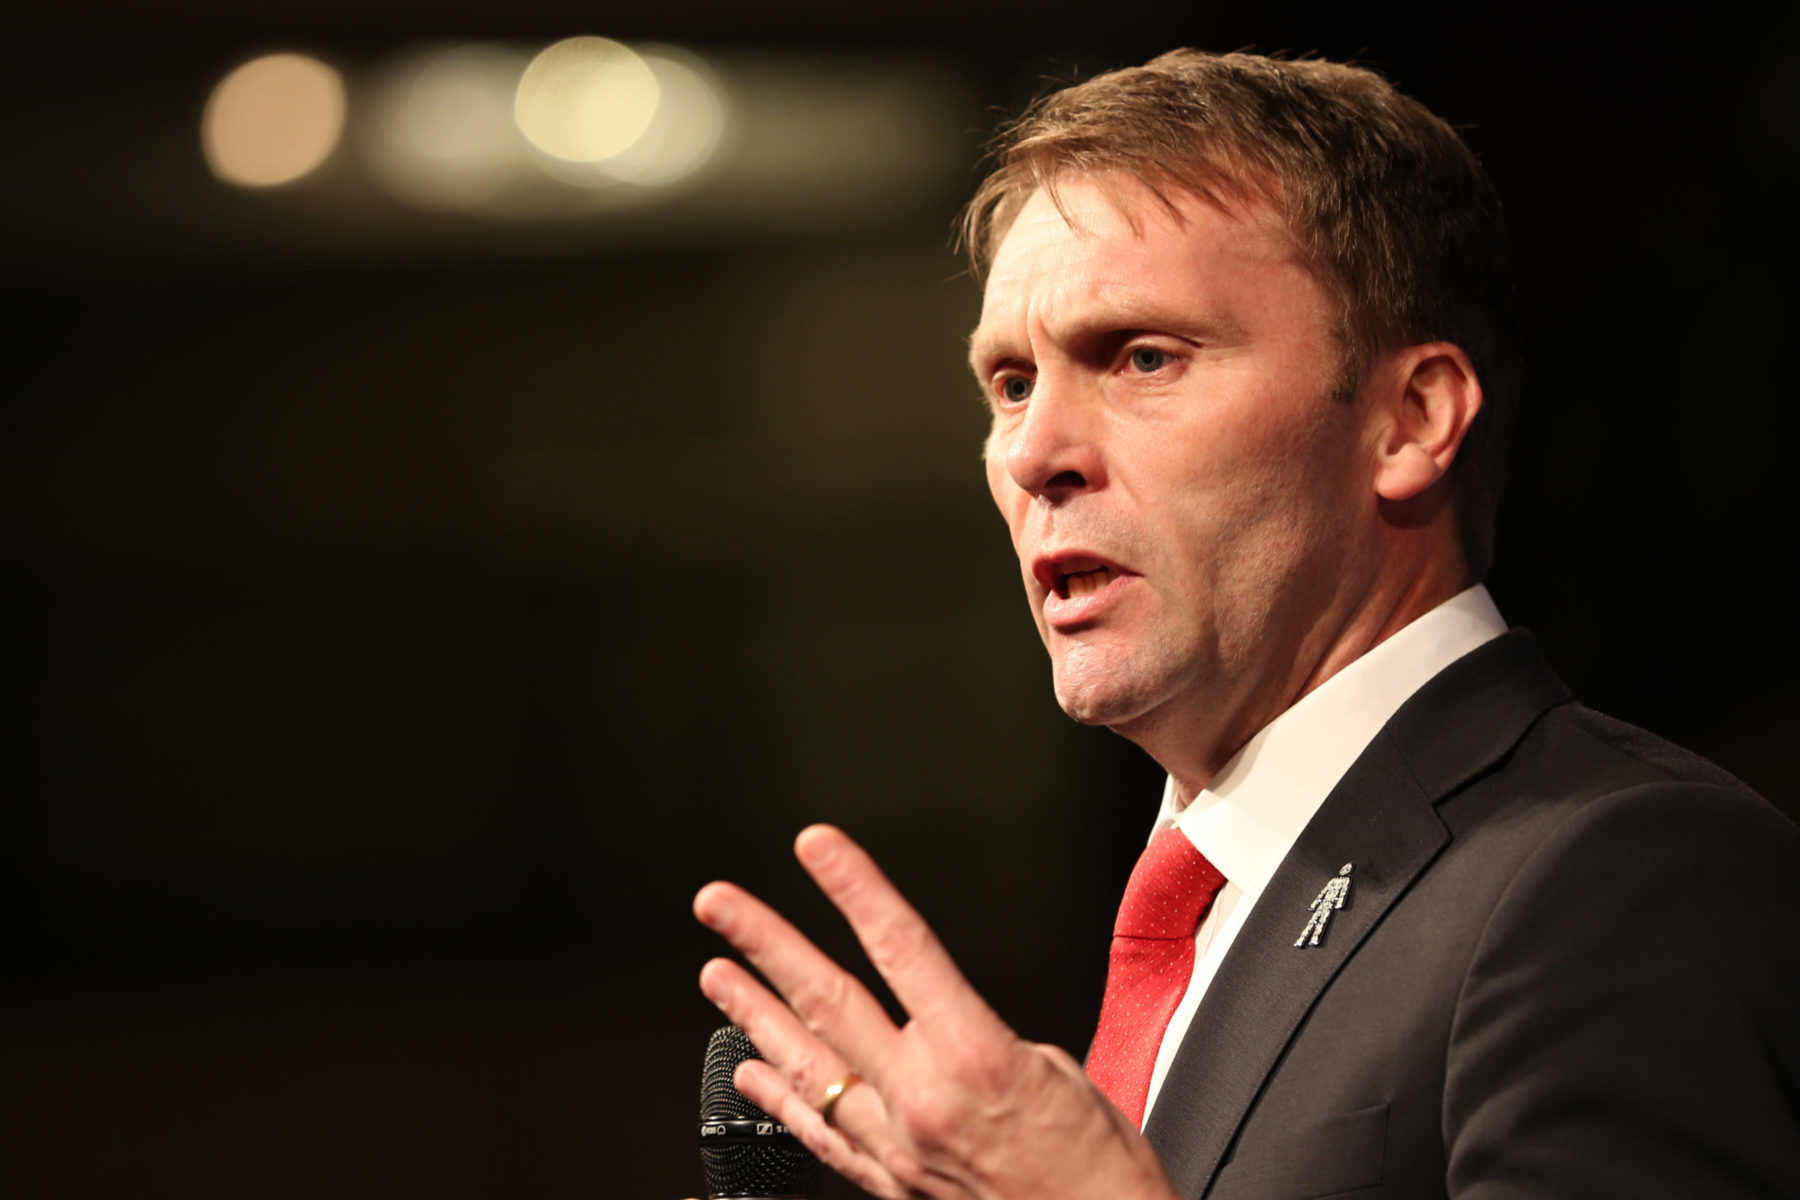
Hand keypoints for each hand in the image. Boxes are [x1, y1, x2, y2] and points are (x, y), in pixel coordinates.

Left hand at [693, 824, 1179, 1199]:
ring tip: (715, 973)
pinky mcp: (892, 1183)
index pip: (900, 947)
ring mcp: (897, 1146)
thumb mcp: (1054, 1068)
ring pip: (807, 1066)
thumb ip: (981, 1034)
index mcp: (974, 1055)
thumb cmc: (1095, 1166)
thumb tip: (945, 1023)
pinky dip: (778, 1099)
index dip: (854, 889)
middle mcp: (922, 1099)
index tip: (817, 847)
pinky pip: (819, 1135)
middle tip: (719, 904)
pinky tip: (748, 1071)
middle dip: (766, 943)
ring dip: (754, 1015)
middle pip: (828, 1000)